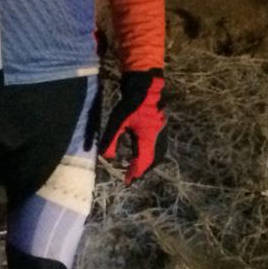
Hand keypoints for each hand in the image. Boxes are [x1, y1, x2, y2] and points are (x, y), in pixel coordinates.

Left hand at [101, 69, 166, 183]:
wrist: (144, 87)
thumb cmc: (129, 104)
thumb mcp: (117, 122)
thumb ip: (111, 140)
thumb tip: (106, 157)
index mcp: (148, 137)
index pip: (143, 160)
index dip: (135, 172)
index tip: (127, 181)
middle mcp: (158, 137)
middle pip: (153, 160)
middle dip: (142, 170)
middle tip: (130, 176)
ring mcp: (162, 133)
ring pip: (157, 155)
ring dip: (147, 163)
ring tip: (136, 169)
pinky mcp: (161, 129)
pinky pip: (158, 148)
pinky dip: (151, 155)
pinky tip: (143, 155)